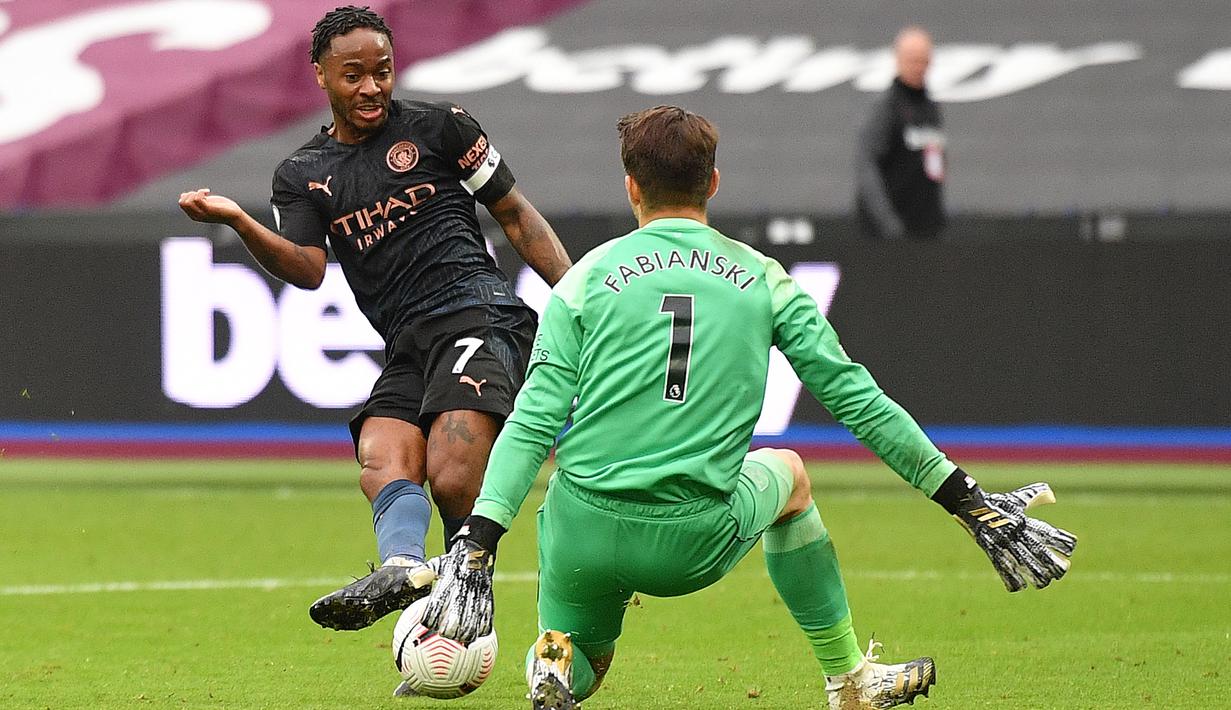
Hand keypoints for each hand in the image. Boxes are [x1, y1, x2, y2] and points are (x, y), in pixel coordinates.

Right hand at [178, 188, 242, 224]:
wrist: (235, 216)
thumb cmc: (222, 208)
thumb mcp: (206, 203)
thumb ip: (196, 201)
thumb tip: (183, 195)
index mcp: (194, 215)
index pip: (181, 203)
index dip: (188, 195)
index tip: (199, 194)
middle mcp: (196, 216)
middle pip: (182, 202)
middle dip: (190, 194)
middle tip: (202, 194)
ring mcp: (202, 214)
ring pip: (187, 202)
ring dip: (195, 193)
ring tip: (205, 193)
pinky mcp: (209, 210)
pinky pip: (197, 199)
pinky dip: (201, 191)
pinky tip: (208, 191)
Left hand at [419, 537, 495, 644]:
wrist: (477, 552)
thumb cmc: (452, 563)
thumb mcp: (437, 564)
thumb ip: (424, 573)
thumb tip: (413, 580)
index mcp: (449, 582)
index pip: (437, 605)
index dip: (430, 618)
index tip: (425, 624)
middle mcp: (463, 590)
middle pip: (456, 619)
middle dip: (449, 632)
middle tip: (444, 637)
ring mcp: (478, 595)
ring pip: (474, 622)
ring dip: (466, 635)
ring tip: (461, 642)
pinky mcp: (489, 598)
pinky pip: (488, 618)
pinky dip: (483, 629)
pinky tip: (477, 636)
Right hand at [953, 482, 1076, 591]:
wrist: (969, 505)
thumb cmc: (995, 503)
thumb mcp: (1016, 500)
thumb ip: (1035, 497)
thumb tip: (1052, 497)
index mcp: (1025, 521)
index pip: (1050, 534)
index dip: (1063, 543)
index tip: (1070, 549)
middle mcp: (1017, 534)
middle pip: (1041, 553)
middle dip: (1055, 565)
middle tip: (1062, 571)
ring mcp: (1004, 544)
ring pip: (1026, 566)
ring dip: (1038, 577)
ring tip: (1043, 582)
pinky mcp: (992, 552)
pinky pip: (1005, 570)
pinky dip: (1014, 581)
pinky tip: (1021, 586)